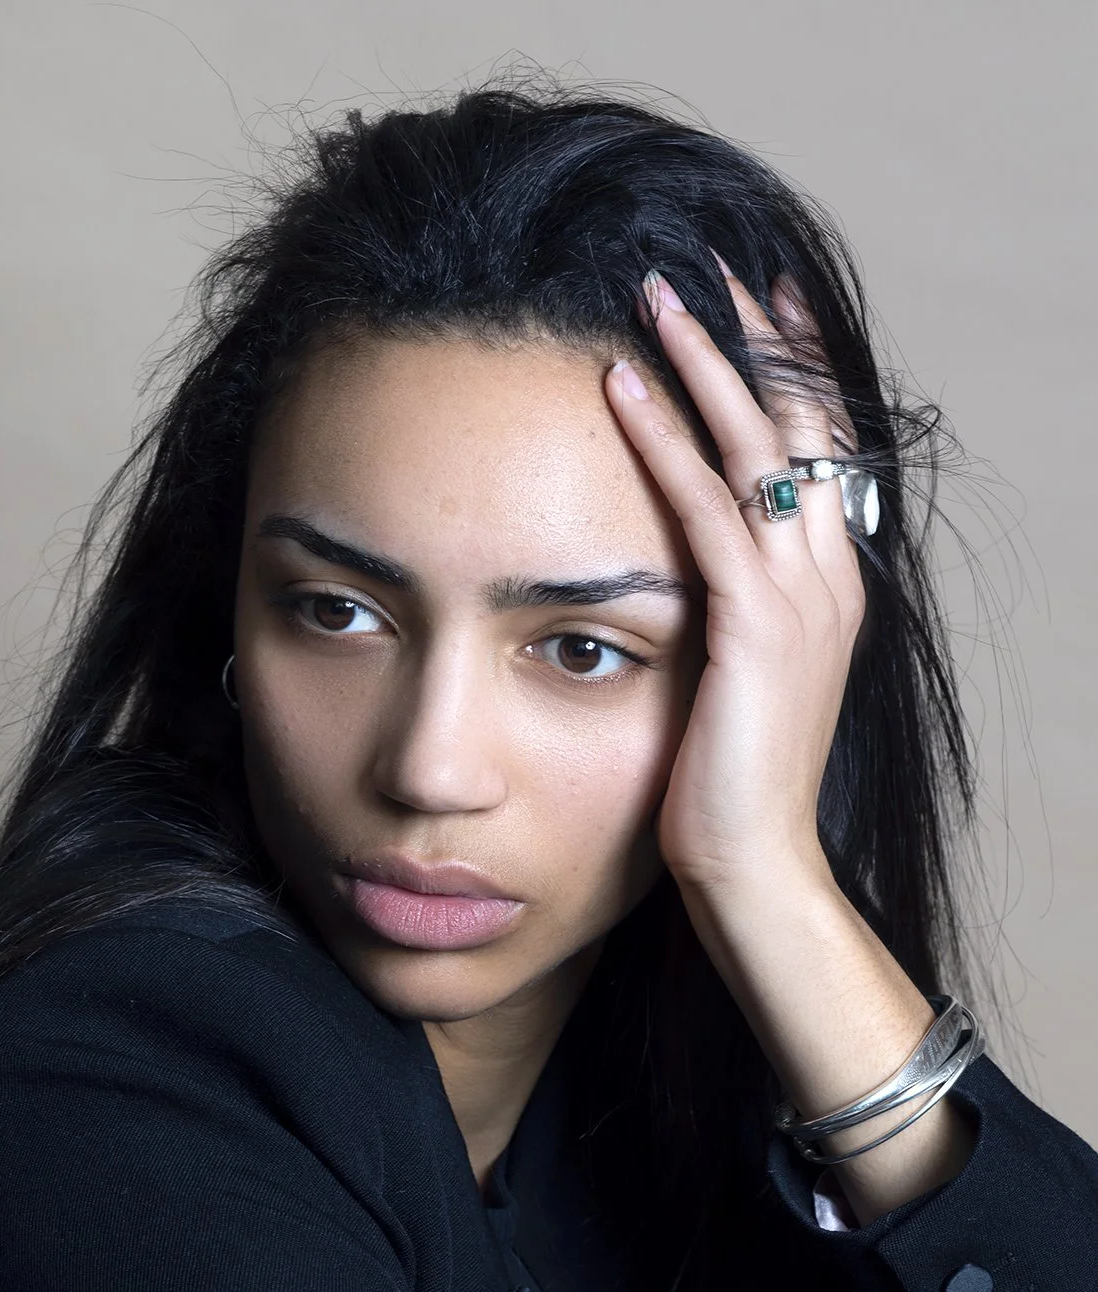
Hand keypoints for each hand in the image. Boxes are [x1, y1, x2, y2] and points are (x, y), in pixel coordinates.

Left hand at [605, 262, 865, 900]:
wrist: (755, 868)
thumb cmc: (729, 787)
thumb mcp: (736, 682)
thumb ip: (728, 615)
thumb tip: (682, 576)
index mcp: (829, 587)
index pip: (818, 451)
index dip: (791, 371)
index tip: (756, 302)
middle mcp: (828, 577)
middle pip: (800, 424)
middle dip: (754, 339)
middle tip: (708, 264)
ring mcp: (799, 598)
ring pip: (758, 446)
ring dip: (706, 362)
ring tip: (657, 290)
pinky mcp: (753, 625)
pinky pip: (705, 507)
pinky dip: (663, 438)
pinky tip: (621, 384)